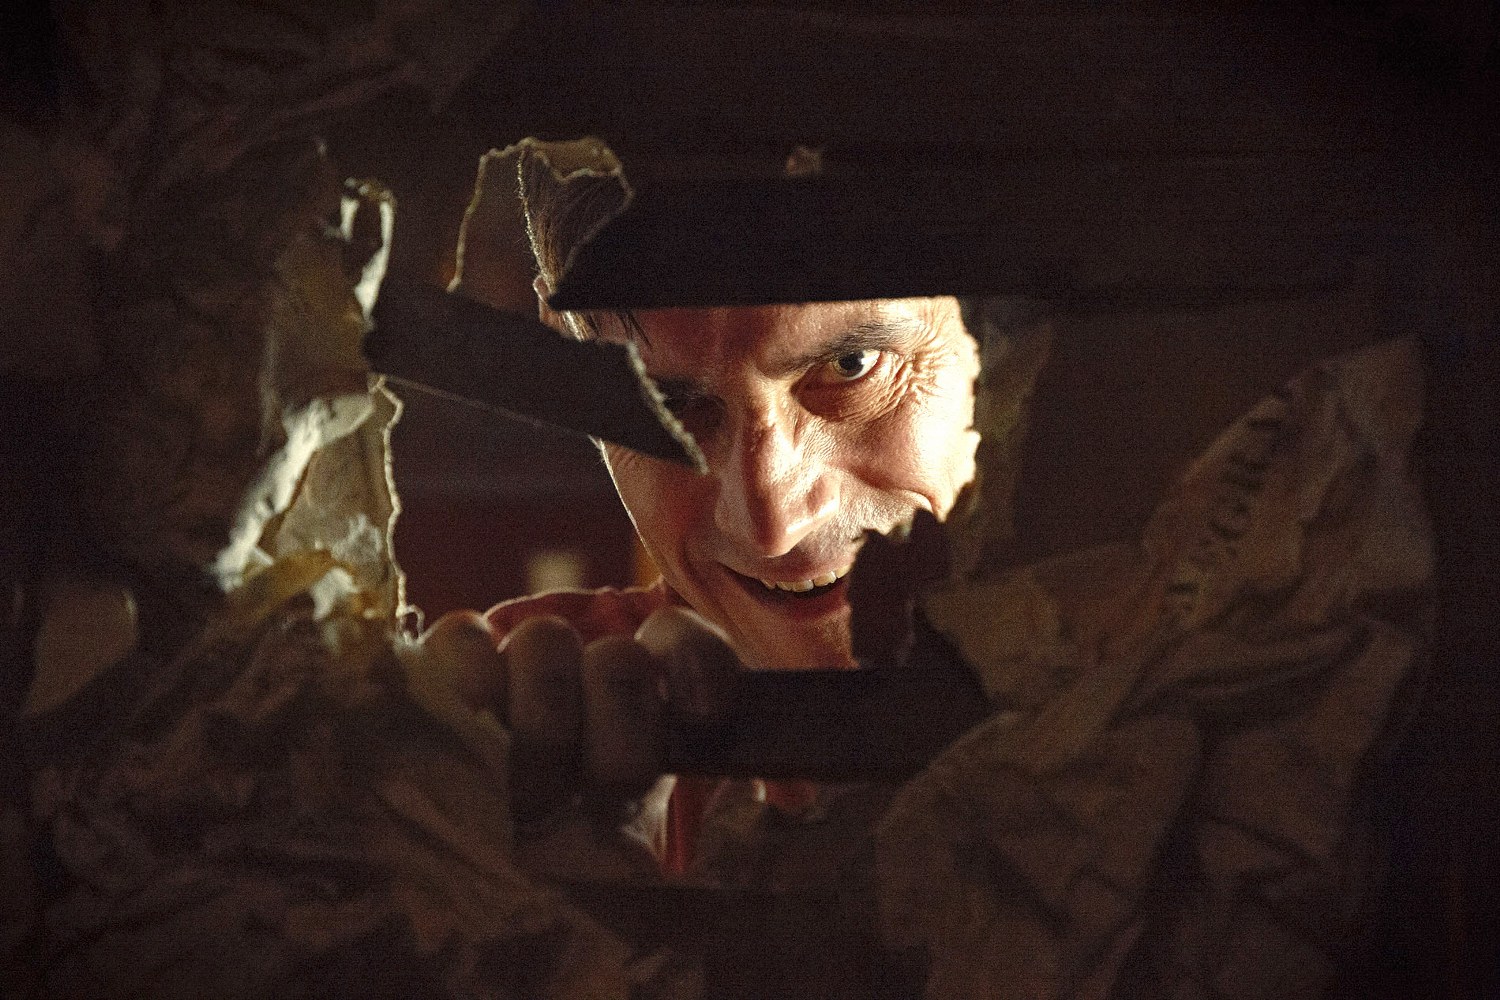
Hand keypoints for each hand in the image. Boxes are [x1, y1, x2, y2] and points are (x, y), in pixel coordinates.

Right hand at [416, 606, 739, 871]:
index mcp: (662, 671)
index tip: (698, 719)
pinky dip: (470, 662)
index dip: (696, 670)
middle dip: (619, 734)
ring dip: (546, 719)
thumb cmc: (620, 810)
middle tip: (606, 786)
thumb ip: (730, 774)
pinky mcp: (467, 659)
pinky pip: (461, 640)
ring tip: (543, 784)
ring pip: (545, 648)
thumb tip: (793, 795)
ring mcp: (531, 652)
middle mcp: (598, 652)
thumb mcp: (679, 802)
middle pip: (620, 663)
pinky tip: (481, 700)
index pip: (686, 640)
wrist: (540, 816)